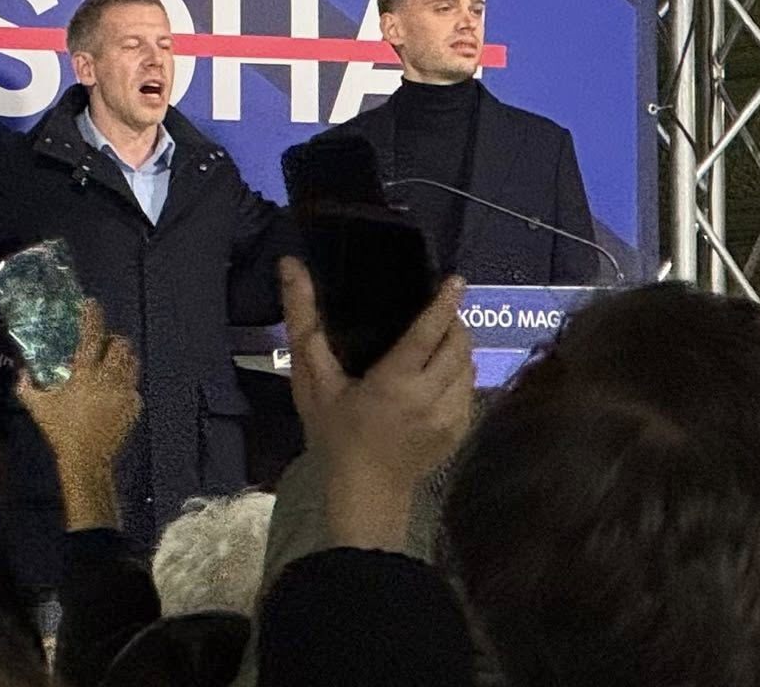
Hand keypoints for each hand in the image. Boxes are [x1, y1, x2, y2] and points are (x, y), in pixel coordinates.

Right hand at [18, 302, 140, 476]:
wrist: (87, 460)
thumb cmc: (61, 431)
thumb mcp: (38, 408)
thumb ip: (26, 386)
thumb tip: (21, 369)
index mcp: (86, 374)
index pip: (91, 336)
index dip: (92, 316)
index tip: (90, 304)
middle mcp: (110, 378)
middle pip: (121, 344)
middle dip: (113, 340)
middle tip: (102, 344)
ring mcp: (126, 392)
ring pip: (133, 362)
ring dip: (123, 358)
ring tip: (112, 364)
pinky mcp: (135, 405)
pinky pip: (134, 386)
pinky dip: (125, 384)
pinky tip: (114, 393)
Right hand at [280, 257, 473, 550]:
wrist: (364, 493)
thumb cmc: (333, 434)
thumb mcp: (312, 380)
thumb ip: (304, 322)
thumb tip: (291, 266)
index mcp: (395, 382)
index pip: (429, 333)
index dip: (444, 304)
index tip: (455, 280)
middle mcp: (430, 398)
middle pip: (459, 346)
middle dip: (454, 322)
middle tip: (441, 311)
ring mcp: (450, 417)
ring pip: (468, 367)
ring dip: (459, 349)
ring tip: (440, 341)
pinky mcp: (460, 432)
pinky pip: (469, 391)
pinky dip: (460, 376)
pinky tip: (440, 377)